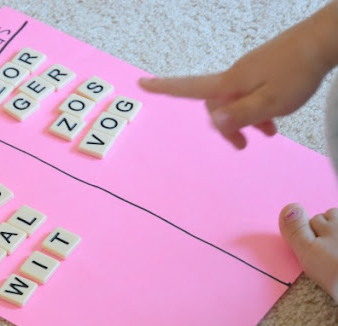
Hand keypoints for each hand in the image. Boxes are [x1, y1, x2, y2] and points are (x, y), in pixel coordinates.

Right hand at [139, 3, 337, 148]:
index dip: (164, 88)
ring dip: (245, 119)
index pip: (189, 87)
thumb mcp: (270, 102)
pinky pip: (249, 93)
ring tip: (268, 133)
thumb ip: (241, 114)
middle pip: (215, 104)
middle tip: (243, 146)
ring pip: (235, 100)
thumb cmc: (296, 74)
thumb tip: (212, 122)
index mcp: (230, 84)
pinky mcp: (260, 70)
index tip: (141, 83)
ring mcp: (247, 72)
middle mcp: (233, 76)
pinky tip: (273, 119)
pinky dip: (256, 109)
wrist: (322, 42)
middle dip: (225, 125)